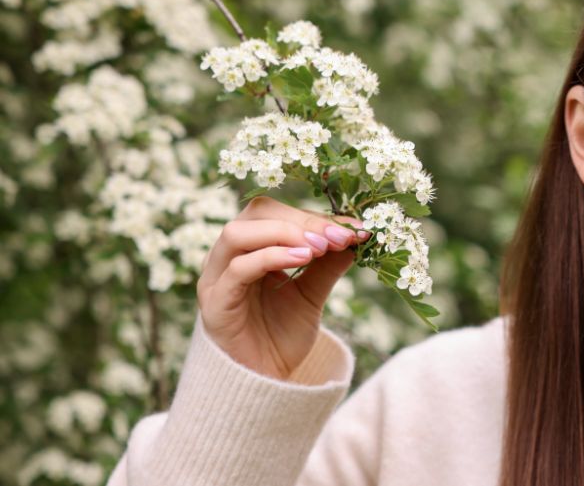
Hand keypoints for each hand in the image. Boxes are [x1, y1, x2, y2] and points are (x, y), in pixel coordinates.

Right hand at [196, 196, 370, 379]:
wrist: (264, 383)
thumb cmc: (282, 335)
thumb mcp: (313, 293)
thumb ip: (328, 264)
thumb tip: (356, 234)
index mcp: (250, 248)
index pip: (278, 212)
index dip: (316, 216)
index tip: (355, 229)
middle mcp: (228, 256)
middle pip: (257, 214)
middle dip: (302, 220)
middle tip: (338, 235)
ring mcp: (216, 278)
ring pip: (238, 233)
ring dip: (284, 233)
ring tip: (321, 247)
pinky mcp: (214, 303)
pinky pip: (238, 269)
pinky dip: (272, 256)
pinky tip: (304, 259)